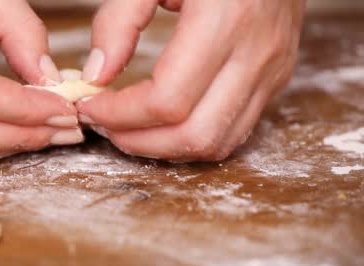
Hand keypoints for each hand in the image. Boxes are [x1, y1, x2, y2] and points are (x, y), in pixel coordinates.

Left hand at [78, 0, 305, 160]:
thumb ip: (120, 20)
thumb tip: (96, 75)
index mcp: (226, 19)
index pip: (167, 100)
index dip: (120, 115)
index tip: (89, 106)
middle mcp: (257, 53)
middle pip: (194, 134)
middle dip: (140, 142)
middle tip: (104, 126)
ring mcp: (273, 69)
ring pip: (218, 143)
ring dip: (166, 147)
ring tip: (129, 129)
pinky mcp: (277, 77)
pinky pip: (235, 129)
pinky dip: (193, 136)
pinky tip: (163, 122)